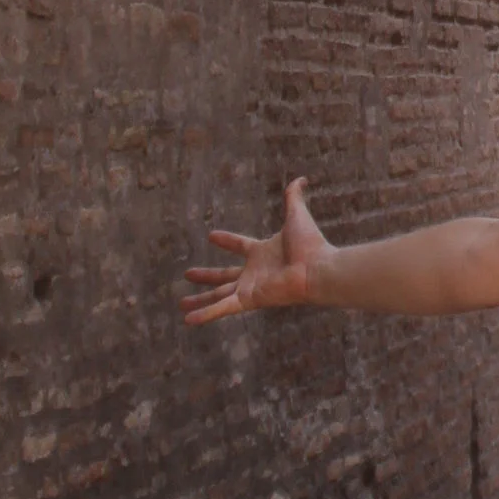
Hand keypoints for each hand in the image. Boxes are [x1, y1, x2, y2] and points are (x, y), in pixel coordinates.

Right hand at [183, 177, 330, 323]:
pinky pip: (223, 308)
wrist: (318, 269)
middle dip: (207, 276)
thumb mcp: (296, 216)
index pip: (240, 245)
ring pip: (219, 295)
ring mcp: (250, 287)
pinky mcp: (249, 300)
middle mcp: (254, 272)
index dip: (227, 240)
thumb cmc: (310, 245)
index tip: (211, 236)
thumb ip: (293, 198)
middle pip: (224, 276)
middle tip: (188, 273)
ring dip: (200, 300)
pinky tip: (188, 319)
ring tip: (181, 304)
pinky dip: (206, 314)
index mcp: (263, 252)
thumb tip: (301, 178)